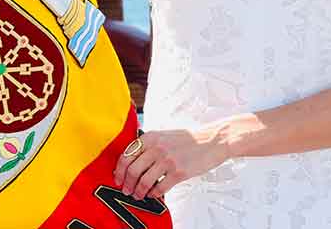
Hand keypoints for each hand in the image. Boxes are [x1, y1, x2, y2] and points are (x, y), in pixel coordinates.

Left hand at [113, 124, 231, 200]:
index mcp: (150, 137)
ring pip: (144, 181)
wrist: (211, 140)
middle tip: (127, 190)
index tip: (118, 178)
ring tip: (139, 195)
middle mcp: (156, 148)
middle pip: (132, 170)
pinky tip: (154, 194)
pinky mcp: (179, 172)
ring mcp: (167, 160)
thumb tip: (132, 162)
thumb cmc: (188, 140)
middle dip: (127, 184)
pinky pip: (160, 188)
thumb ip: (148, 146)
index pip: (126, 155)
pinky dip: (154, 194)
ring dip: (139, 191)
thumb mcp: (164, 136)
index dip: (119, 170)